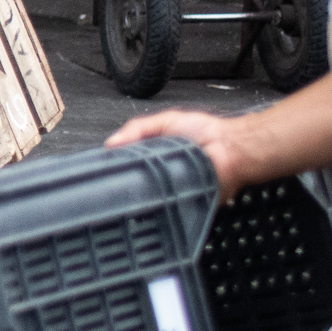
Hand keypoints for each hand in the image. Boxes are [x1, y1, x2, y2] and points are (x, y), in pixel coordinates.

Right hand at [106, 108, 268, 198]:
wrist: (231, 149)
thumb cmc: (206, 132)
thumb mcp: (166, 121)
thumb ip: (137, 128)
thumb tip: (111, 143)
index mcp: (154, 156)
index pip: (128, 166)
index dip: (114, 169)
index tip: (100, 171)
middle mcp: (161, 175)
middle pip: (134, 184)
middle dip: (123, 185)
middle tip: (109, 186)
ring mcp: (171, 191)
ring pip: (148, 199)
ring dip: (141, 195)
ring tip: (130, 193)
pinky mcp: (183, 205)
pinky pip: (166, 209)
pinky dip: (160, 206)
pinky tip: (153, 200)